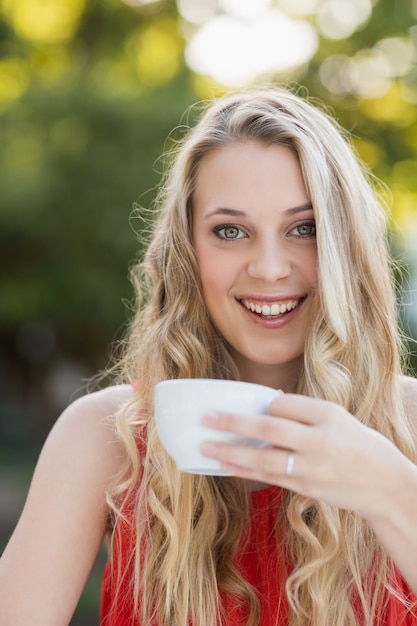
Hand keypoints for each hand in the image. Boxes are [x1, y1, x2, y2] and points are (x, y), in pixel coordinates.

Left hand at [201, 393, 408, 519]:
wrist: (384, 484)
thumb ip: (304, 410)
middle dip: (235, 422)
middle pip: (270, 429)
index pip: (285, 403)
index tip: (251, 404)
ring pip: (265, 459)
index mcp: (328, 415)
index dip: (264, 403)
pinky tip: (226, 465)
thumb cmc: (358, 444)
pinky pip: (270, 478)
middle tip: (207, 417)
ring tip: (206, 446)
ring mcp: (312, 468)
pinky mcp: (306, 488)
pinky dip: (246, 471)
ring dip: (232, 452)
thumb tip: (269, 403)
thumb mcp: (337, 418)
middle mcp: (320, 440)